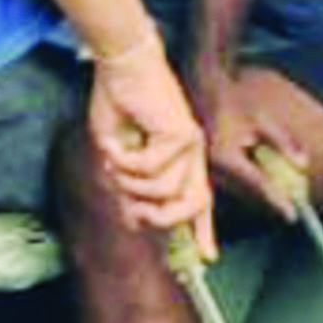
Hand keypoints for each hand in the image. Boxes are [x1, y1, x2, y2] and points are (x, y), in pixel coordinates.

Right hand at [92, 38, 211, 243]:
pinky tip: (116, 144)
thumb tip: (132, 218)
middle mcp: (193, 153)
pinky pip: (149, 169)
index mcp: (183, 157)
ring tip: (114, 161)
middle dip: (159, 218)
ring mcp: (190, 143)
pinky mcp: (180, 134)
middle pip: (191, 206)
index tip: (207, 257)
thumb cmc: (117, 103)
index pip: (199, 200)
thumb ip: (129, 186)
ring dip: (129, 183)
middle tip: (132, 210)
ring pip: (164, 191)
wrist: (121, 65)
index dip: (203, 230)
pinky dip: (124, 161)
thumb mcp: (119, 154)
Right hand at [194, 64, 306, 205]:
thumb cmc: (235, 107)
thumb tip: (304, 164)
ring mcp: (208, 174)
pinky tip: (253, 174)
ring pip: (240, 192)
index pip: (257, 185)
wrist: (204, 98)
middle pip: (248, 194)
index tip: (292, 216)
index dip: (277, 201)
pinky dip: (246, 186)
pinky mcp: (206, 174)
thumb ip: (283, 143)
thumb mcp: (262, 121)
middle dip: (269, 200)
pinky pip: (232, 186)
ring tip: (272, 187)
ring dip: (257, 194)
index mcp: (226, 158)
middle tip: (289, 206)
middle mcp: (214, 170)